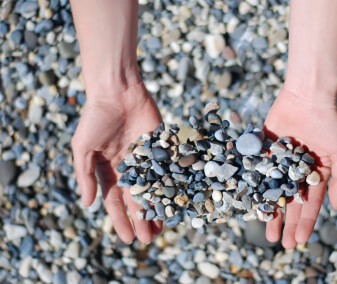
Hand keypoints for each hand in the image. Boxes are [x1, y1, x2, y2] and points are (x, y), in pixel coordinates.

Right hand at [71, 80, 162, 243]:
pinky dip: (171, 185)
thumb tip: (88, 204)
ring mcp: (147, 158)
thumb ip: (85, 175)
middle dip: (141, 219)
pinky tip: (176, 201)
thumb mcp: (83, 148)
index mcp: (109, 170)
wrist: (118, 91)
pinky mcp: (162, 147)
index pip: (115, 201)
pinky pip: (168, 169)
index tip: (126, 239)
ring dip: (157, 208)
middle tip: (148, 240)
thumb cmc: (96, 118)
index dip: (120, 220)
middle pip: (136, 199)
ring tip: (162, 228)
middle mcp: (130, 167)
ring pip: (154, 188)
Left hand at [263, 86, 336, 248]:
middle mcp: (296, 171)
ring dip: (270, 211)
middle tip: (280, 243)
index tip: (299, 241)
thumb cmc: (328, 124)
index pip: (311, 204)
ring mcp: (279, 162)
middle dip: (286, 223)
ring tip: (265, 232)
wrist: (306, 97)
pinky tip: (251, 204)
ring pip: (273, 191)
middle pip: (290, 202)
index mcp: (316, 174)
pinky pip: (258, 172)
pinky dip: (254, 187)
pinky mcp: (264, 150)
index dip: (305, 223)